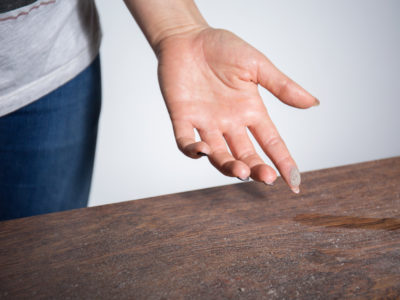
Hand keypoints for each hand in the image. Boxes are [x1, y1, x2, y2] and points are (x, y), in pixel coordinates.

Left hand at [157, 27, 317, 192]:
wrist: (187, 37)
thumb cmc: (222, 47)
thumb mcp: (256, 65)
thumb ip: (281, 86)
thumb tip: (313, 102)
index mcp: (251, 111)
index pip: (272, 142)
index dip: (284, 162)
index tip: (295, 182)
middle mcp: (230, 123)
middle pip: (247, 154)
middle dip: (257, 169)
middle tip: (267, 177)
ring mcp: (206, 123)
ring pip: (218, 155)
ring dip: (229, 166)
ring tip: (240, 171)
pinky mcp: (182, 118)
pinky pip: (185, 142)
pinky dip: (192, 151)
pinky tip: (203, 151)